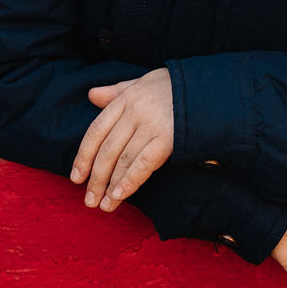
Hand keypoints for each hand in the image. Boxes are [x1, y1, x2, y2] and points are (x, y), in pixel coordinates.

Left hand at [72, 68, 173, 211]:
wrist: (211, 88)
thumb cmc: (176, 86)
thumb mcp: (143, 82)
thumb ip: (117, 91)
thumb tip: (91, 95)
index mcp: (126, 98)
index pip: (96, 130)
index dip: (83, 156)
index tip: (76, 177)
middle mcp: (135, 111)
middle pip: (107, 149)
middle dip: (96, 178)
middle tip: (89, 200)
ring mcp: (152, 125)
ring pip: (123, 159)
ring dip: (111, 186)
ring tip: (104, 205)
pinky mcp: (169, 138)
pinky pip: (144, 163)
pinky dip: (130, 181)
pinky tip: (120, 195)